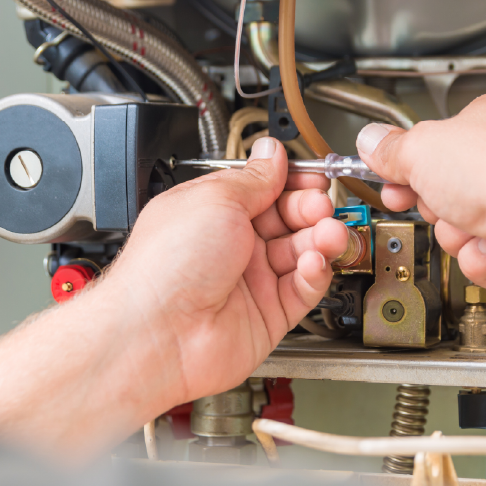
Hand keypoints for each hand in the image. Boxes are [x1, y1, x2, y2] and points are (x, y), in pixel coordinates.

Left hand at [108, 136, 347, 405]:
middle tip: (320, 206)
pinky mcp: (267, 316)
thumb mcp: (215, 199)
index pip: (265, 190)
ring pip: (301, 254)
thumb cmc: (166, 267)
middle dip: (311, 209)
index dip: (293, 182)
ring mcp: (250, 282)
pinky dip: (314, 274)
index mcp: (213, 212)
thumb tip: (272, 153)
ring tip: (328, 233)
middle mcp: (231, 246)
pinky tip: (313, 262)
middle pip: (289, 220)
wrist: (158, 332)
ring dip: (320, 239)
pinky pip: (303, 290)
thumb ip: (254, 178)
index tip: (314, 177)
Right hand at [356, 91, 485, 288]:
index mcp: (484, 124)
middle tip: (432, 201)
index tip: (385, 178)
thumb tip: (371, 141)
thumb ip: (391, 150)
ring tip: (470, 224)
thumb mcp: (422, 149)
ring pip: (456, 231)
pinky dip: (477, 260)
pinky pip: (478, 260)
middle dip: (431, 206)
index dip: (403, 166)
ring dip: (454, 235)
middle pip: (440, 193)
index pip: (431, 146)